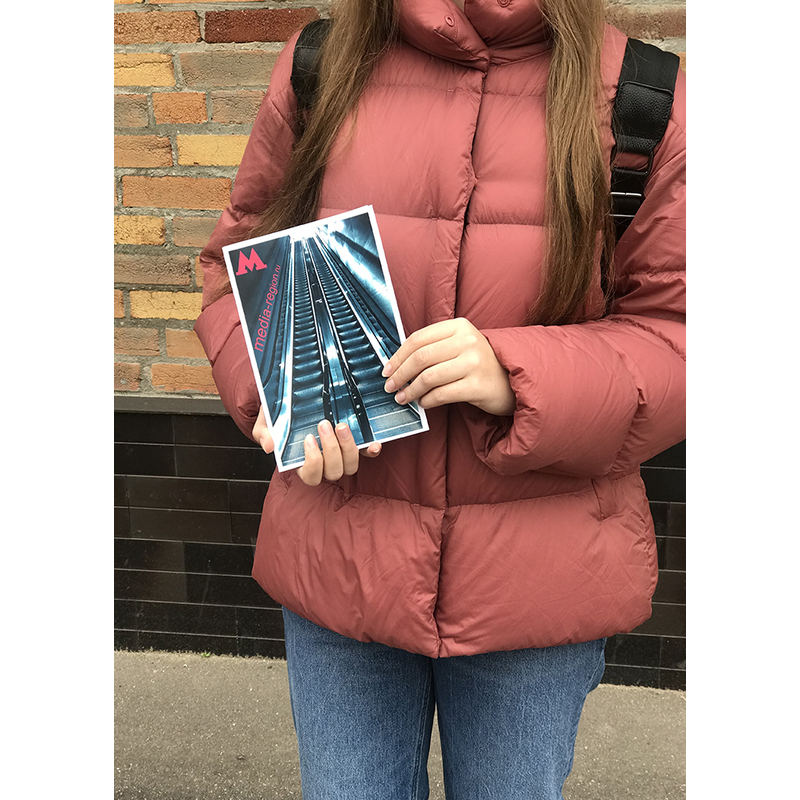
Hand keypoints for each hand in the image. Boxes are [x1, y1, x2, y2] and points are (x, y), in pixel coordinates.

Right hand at [252, 407, 381, 486]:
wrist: (293, 400)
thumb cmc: (279, 416)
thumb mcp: (266, 422)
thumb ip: (264, 434)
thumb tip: (269, 446)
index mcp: (303, 464)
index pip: (311, 476)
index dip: (313, 462)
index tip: (309, 439)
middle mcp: (324, 463)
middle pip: (334, 472)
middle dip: (332, 450)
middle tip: (325, 424)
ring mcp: (341, 454)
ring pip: (351, 466)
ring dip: (349, 448)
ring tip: (342, 426)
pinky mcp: (355, 443)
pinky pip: (367, 454)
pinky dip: (371, 451)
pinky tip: (374, 443)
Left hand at [381, 318, 515, 416]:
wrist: (511, 381)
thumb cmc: (479, 365)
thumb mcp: (460, 346)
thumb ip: (434, 348)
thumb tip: (397, 363)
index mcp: (459, 327)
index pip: (418, 338)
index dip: (398, 356)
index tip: (387, 369)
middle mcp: (467, 341)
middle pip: (420, 357)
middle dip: (400, 374)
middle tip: (390, 386)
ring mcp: (473, 363)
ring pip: (428, 377)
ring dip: (411, 390)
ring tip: (403, 398)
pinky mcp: (477, 385)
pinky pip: (441, 394)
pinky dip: (427, 400)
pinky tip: (423, 403)